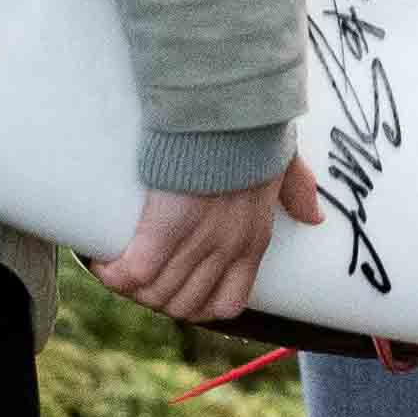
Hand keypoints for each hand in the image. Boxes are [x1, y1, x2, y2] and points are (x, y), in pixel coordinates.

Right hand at [94, 149, 324, 324]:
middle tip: (134, 273)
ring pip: (156, 296)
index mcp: (254, 241)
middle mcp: (226, 251)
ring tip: (113, 266)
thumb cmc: (253, 128)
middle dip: (155, 297)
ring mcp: (196, 243)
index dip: (196, 302)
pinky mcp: (163, 229)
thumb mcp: (286, 163)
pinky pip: (133, 275)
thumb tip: (316, 217)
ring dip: (130, 287)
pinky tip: (101, 260)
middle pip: (183, 307)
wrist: (229, 109)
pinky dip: (113, 273)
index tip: (176, 283)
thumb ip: (298, 191)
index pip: (226, 304)